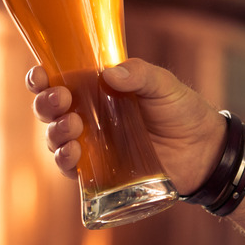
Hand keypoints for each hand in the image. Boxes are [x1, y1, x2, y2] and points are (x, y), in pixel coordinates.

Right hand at [26, 58, 226, 194]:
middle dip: (45, 104)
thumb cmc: (181, 111)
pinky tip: (72, 155)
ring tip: (73, 128)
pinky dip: (64, 161)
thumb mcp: (163, 85)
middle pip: (48, 108)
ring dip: (54, 132)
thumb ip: (139, 74)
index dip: (41, 77)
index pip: (57, 79)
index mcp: (95, 88)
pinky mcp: (98, 171)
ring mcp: (90, 144)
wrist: (204, 151)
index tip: (41, 75)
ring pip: (54, 137)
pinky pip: (69, 168)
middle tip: (62, 100)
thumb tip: (109, 73)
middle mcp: (86, 114)